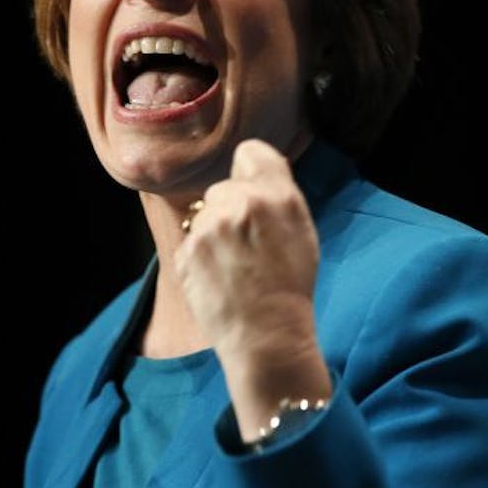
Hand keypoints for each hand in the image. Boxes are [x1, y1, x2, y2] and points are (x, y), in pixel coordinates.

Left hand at [174, 138, 320, 367]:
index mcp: (277, 195)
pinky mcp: (186, 251)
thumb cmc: (290, 287)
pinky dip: (200, 257)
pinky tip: (219, 279)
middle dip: (231, 209)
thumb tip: (254, 171)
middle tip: (248, 246)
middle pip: (224, 188)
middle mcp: (240, 203)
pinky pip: (191, 241)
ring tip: (234, 267)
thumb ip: (278, 195)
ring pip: (205, 215)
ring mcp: (209, 228)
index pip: (250, 151)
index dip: (250, 171)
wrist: (267, 336)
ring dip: (214, 234)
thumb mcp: (301, 232)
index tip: (252, 191)